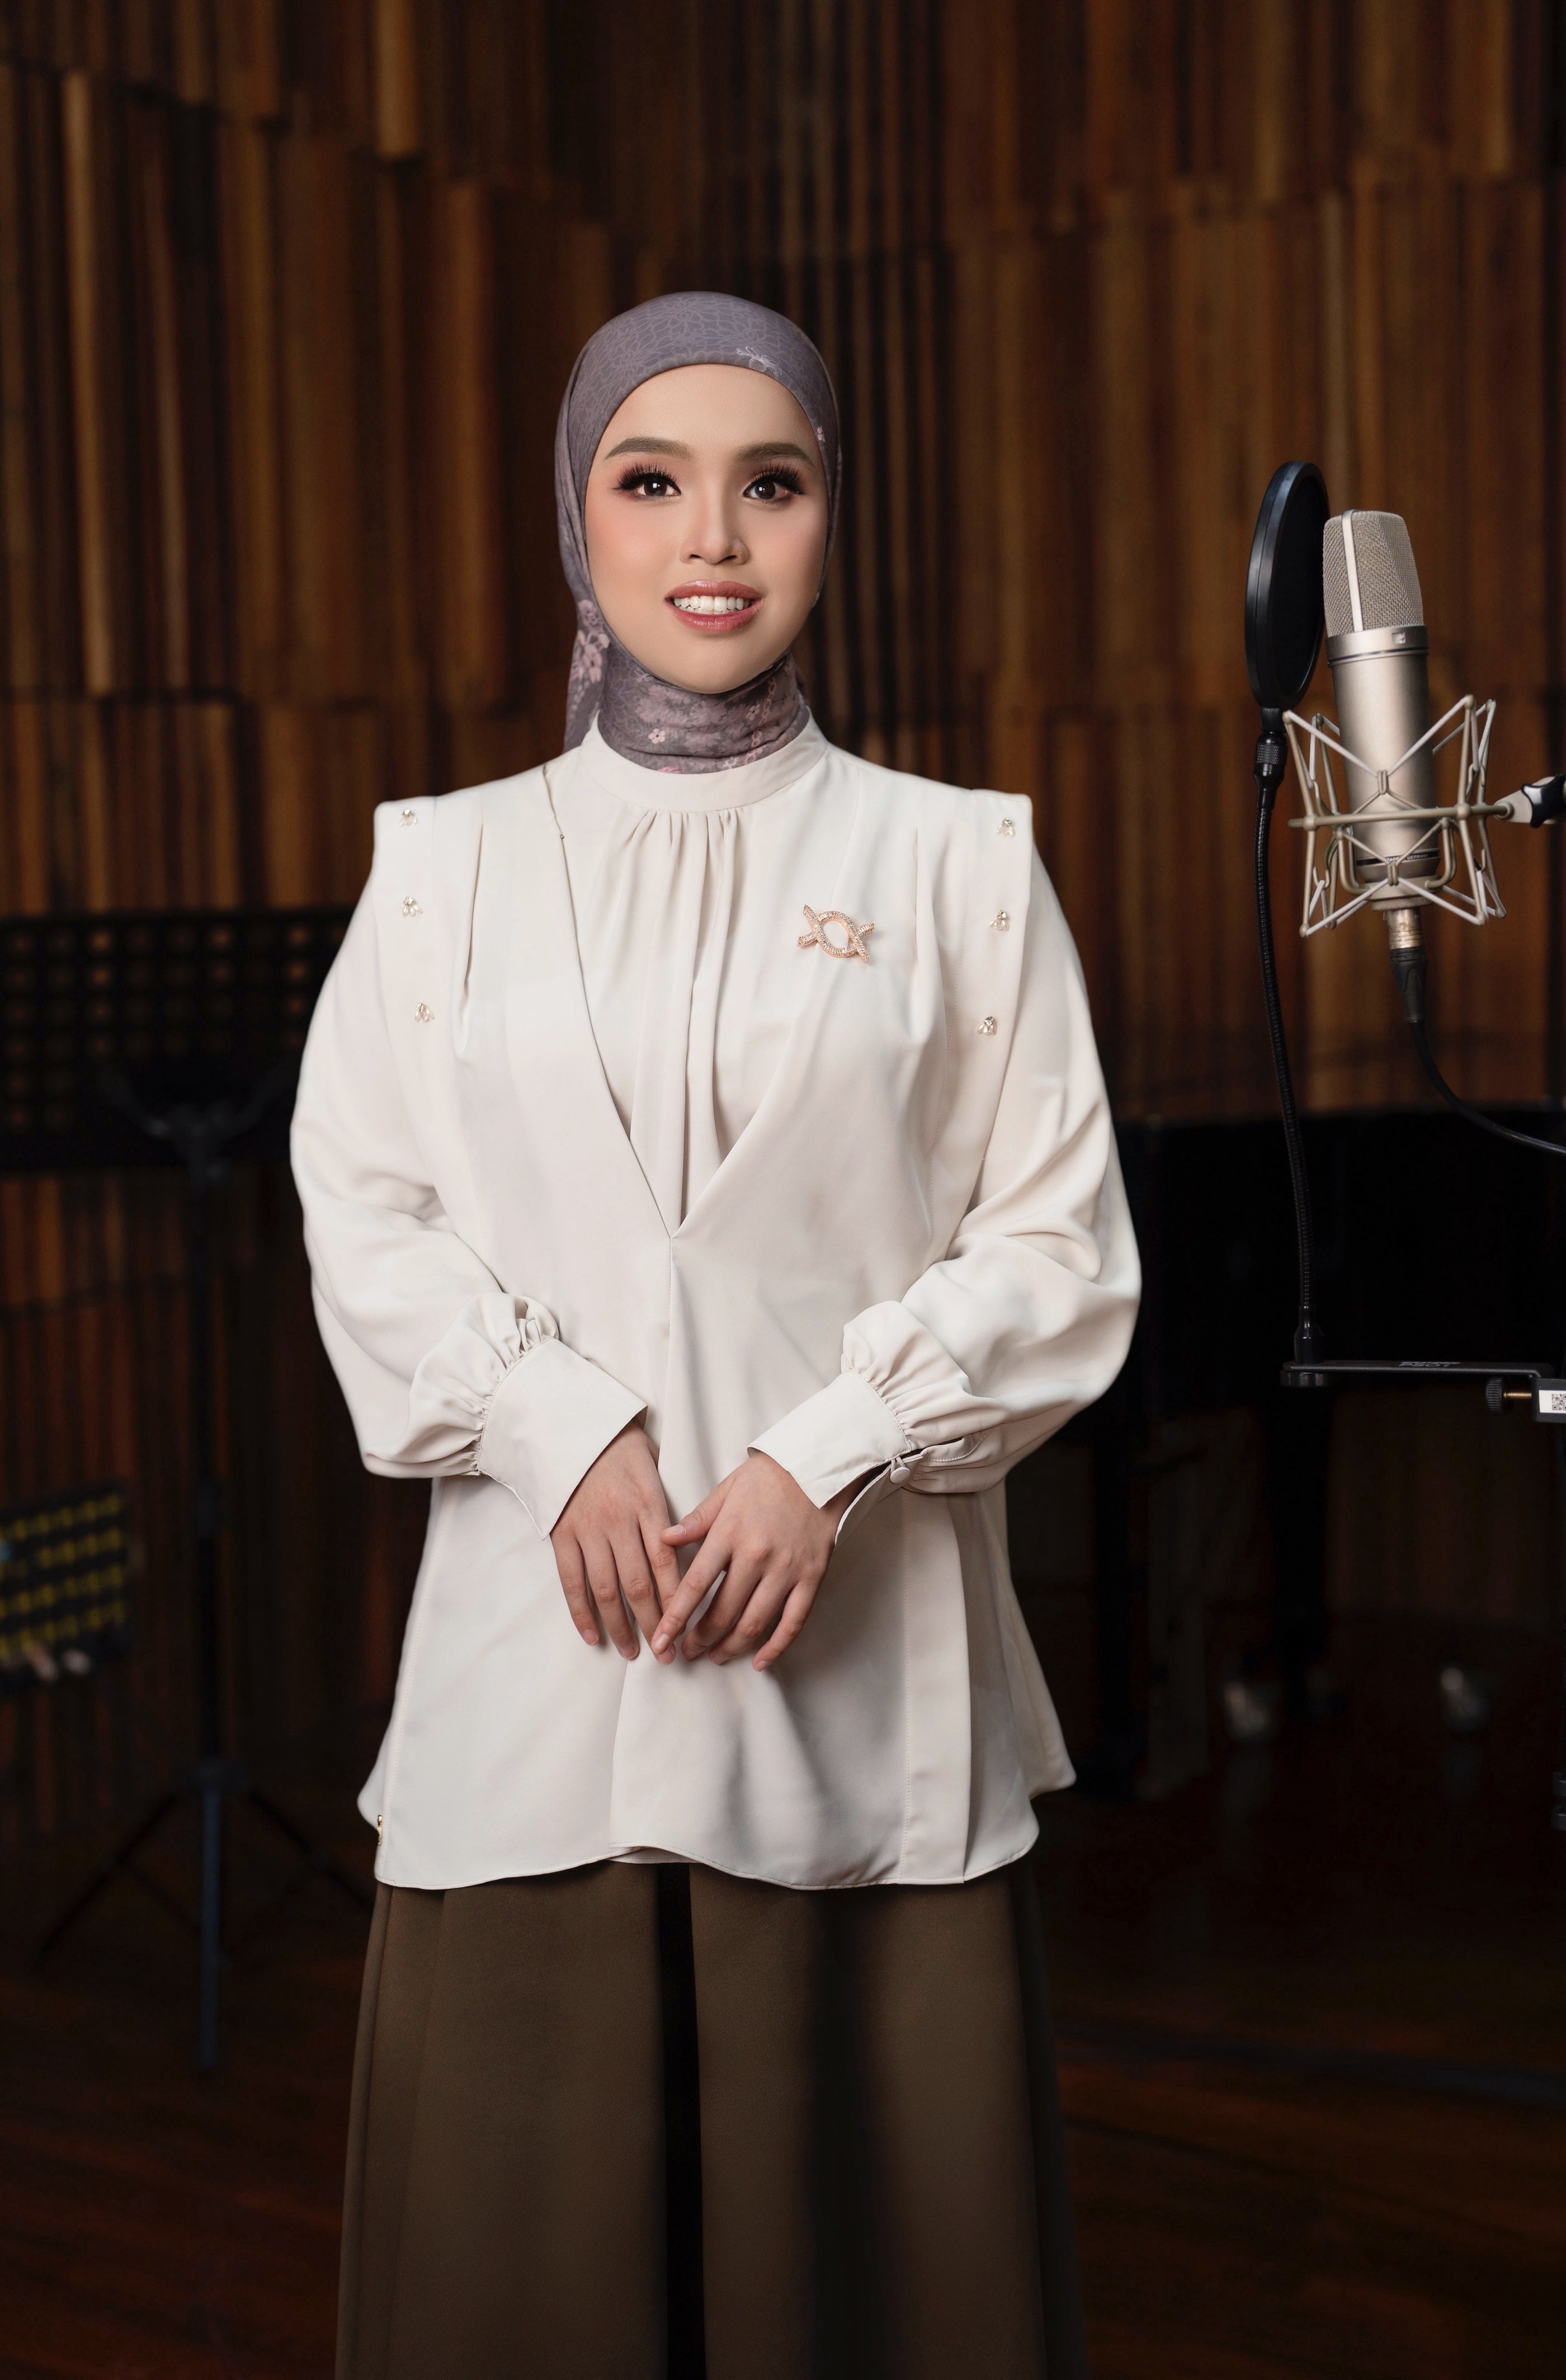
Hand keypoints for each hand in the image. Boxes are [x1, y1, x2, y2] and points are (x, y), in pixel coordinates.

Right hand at [550, 1425, 679, 1659]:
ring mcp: (588, 1530)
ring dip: (620, 1626)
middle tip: (666, 1655)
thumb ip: (668, 1506)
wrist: (568, 1426)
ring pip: (607, 1589)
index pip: (668, 1563)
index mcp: (648, 1505)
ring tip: (632, 1652)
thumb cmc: (618, 1446)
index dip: (678, 1601)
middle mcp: (619, 1522)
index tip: (688, 1628)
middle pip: (640, 1584)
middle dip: (655, 1624)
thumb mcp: (654, 1467)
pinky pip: (571, 1580)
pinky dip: (580, 1612)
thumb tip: (688, 1542)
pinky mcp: (561, 1534)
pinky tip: (592, 1636)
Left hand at [651, 1452, 864, 1671]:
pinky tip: (760, 1661)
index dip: (676, 1617)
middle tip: (687, 1652)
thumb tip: (664, 1540)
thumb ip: (696, 1520)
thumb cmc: (768, 1477)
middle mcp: (756, 1556)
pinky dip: (776, 1647)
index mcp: (730, 1533)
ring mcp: (786, 1570)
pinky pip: (793, 1622)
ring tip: (716, 1656)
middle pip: (723, 1612)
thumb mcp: (725, 1490)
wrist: (819, 1467)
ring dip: (731, 1647)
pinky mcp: (811, 1577)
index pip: (696, 1585)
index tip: (662, 1640)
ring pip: (754, 1623)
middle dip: (700, 1639)